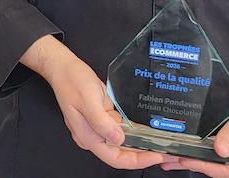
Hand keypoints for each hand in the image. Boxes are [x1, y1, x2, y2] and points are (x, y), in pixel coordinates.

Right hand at [22, 36, 168, 170]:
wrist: (63, 68)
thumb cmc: (71, 81)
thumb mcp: (88, 100)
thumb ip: (102, 122)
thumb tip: (119, 139)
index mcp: (87, 136)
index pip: (115, 158)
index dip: (136, 161)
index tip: (154, 156)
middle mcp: (93, 136)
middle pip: (121, 154)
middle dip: (143, 155)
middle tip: (164, 151)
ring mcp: (98, 128)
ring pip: (123, 142)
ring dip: (141, 144)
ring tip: (160, 143)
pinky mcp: (103, 119)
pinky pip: (121, 130)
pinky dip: (135, 132)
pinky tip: (148, 130)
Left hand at [162, 78, 228, 176]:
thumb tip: (218, 150)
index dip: (205, 166)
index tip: (184, 158)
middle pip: (223, 167)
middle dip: (196, 163)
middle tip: (168, 159)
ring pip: (223, 160)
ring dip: (200, 157)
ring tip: (173, 156)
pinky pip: (227, 152)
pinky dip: (209, 151)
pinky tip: (193, 148)